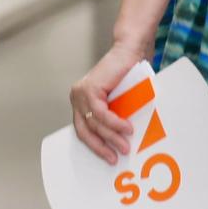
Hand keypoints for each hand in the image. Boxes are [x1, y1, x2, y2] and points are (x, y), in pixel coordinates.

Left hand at [69, 36, 151, 164]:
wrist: (130, 50)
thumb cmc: (128, 73)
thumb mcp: (119, 99)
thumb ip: (116, 114)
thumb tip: (123, 139)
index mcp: (81, 101)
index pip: (83, 130)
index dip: (95, 146)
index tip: (108, 158)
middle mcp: (77, 98)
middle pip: (85, 130)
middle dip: (101, 147)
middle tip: (115, 158)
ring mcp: (81, 93)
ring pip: (94, 124)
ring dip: (111, 137)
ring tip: (125, 146)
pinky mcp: (90, 89)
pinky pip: (101, 113)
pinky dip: (114, 124)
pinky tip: (126, 129)